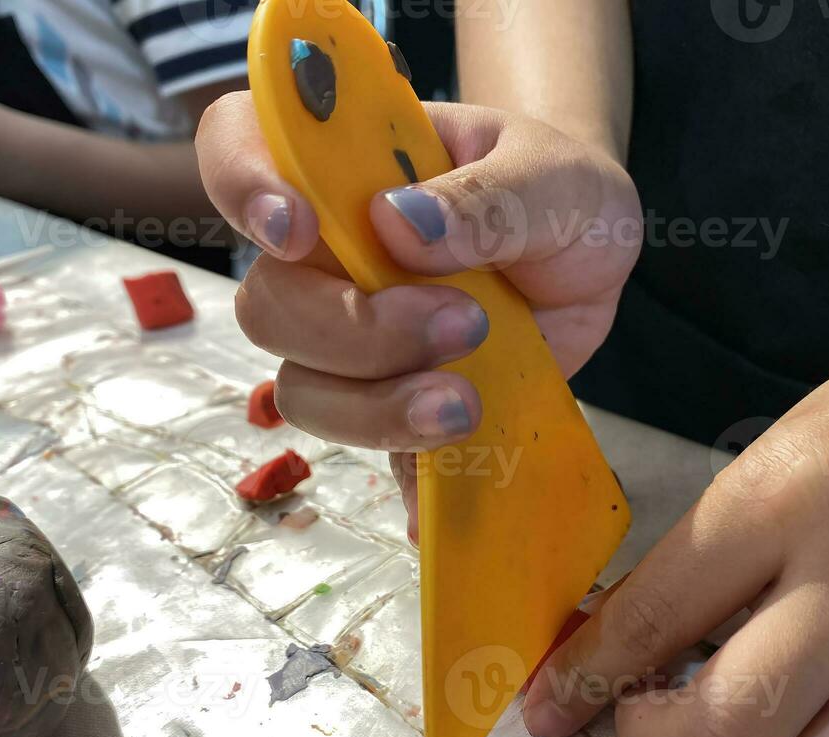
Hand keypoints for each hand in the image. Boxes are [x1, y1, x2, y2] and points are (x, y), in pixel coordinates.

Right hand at [197, 93, 641, 539]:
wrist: (590, 256)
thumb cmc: (554, 190)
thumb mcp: (548, 175)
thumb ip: (485, 198)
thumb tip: (398, 227)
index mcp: (345, 169)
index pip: (238, 148)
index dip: (242, 187)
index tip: (297, 232)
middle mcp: (328, 258)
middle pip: (270, 305)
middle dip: (350, 329)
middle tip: (462, 324)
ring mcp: (353, 340)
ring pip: (305, 391)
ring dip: (375, 408)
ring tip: (466, 404)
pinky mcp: (394, 402)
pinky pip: (373, 453)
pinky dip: (405, 476)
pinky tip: (440, 496)